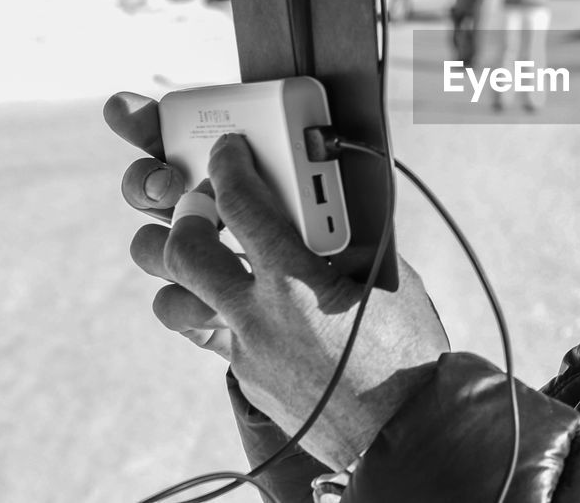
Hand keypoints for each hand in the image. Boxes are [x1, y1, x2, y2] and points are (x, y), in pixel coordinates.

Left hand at [103, 92, 449, 468]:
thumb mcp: (384, 276)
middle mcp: (260, 315)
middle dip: (183, 217)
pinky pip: (207, 339)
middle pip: (182, 252)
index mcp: (297, 278)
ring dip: (178, 275)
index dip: (228, 167)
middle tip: (201, 203)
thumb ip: (343, 241)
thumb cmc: (407, 347)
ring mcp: (248, 351)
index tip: (227, 152)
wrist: (405, 426)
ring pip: (172, 305)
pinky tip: (240, 303)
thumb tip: (324, 211)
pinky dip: (214, 313)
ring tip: (200, 259)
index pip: (241, 205)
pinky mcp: (249, 379)